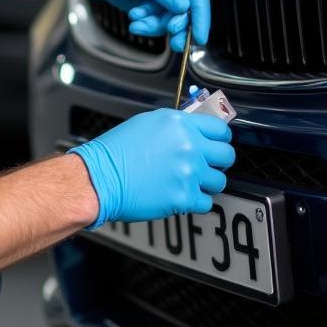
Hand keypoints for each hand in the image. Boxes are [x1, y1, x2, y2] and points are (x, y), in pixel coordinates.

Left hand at [62, 0, 209, 50]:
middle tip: (172, 38)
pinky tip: (135, 21)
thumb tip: (184, 6)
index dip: (201, 13)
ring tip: (138, 23)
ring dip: (156, 25)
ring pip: (172, 18)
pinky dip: (148, 25)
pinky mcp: (154, 4)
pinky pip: (158, 22)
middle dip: (178, 24)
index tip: (200, 35)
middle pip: (188, 7)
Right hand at [69, 108, 234, 226]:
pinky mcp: (184, 197)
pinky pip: (206, 202)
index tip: (217, 144)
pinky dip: (196, 201)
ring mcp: (188, 172)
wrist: (99, 179)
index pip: (220, 129)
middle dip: (218, 161)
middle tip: (207, 164)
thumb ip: (177, 126)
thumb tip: (195, 130)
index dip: (220, 138)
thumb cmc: (116, 152)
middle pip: (226, 155)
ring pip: (219, 180)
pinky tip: (181, 194)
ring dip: (206, 182)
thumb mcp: (148, 123)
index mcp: (179, 124)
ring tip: (189, 181)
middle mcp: (188, 145)